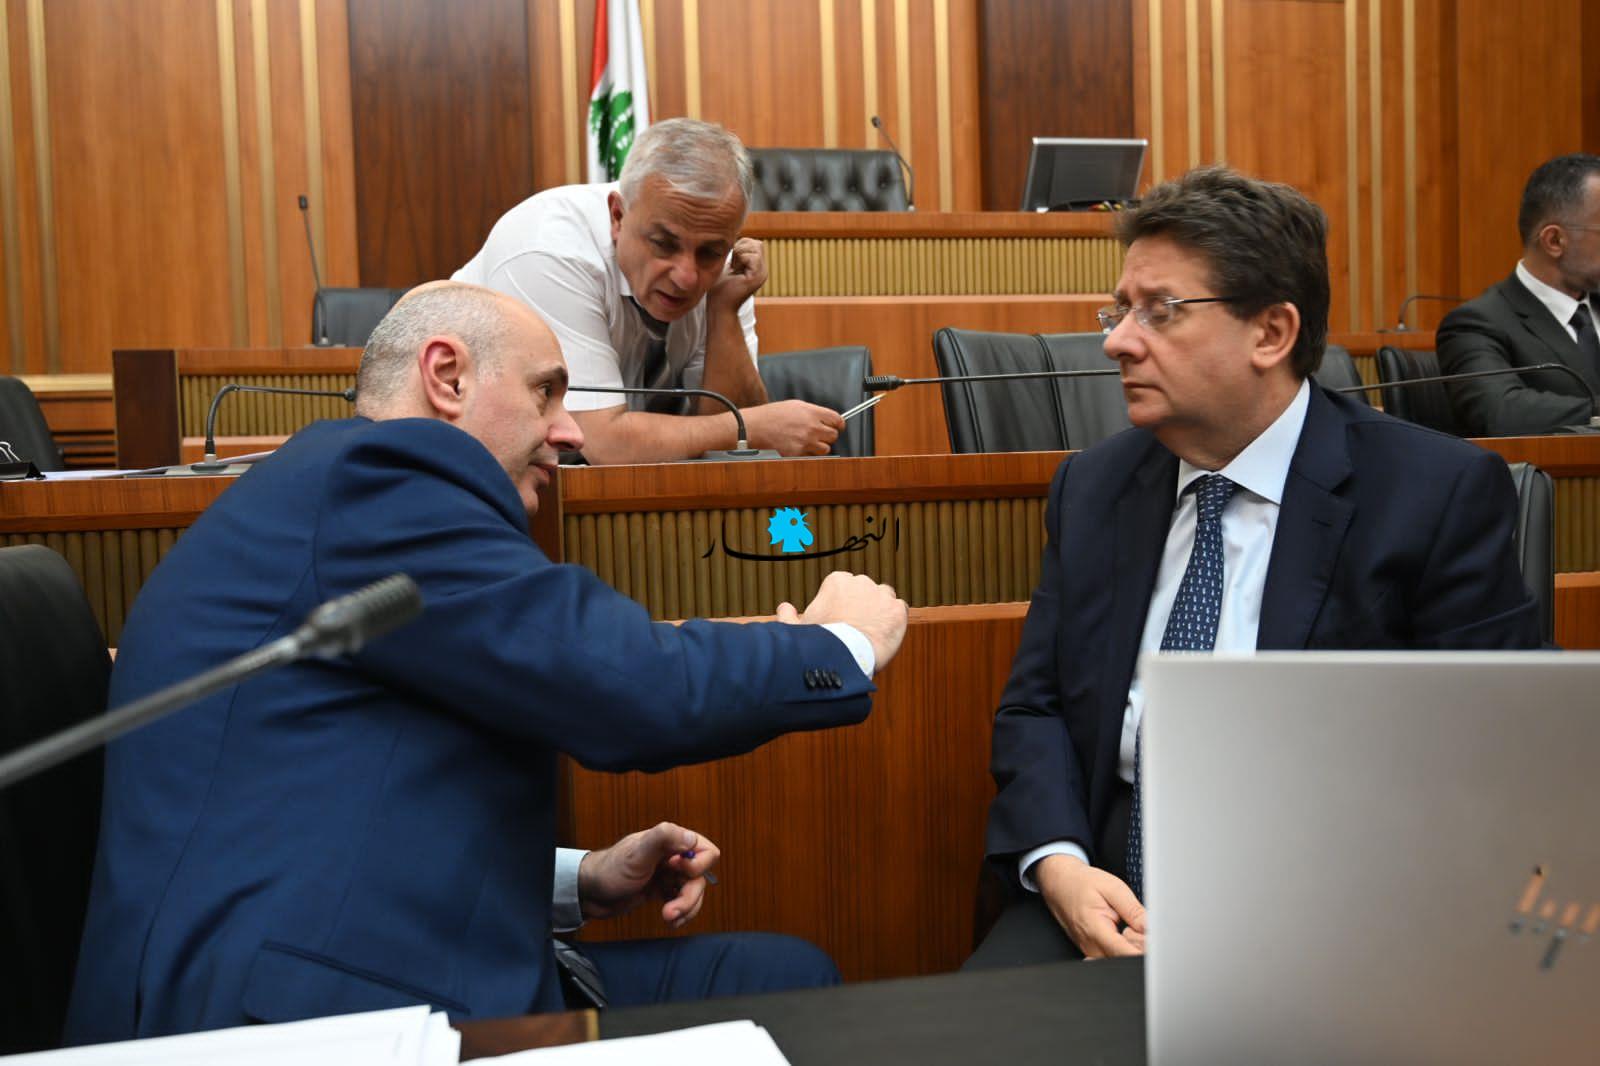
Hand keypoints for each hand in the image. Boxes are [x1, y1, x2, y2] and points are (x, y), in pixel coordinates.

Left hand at [577, 822, 720, 928]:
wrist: (590, 894)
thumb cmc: (610, 870)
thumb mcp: (637, 853)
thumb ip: (664, 838)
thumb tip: (692, 838)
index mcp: (669, 841)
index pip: (705, 850)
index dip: (697, 866)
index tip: (676, 872)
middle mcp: (672, 856)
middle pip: (701, 877)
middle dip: (689, 897)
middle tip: (671, 910)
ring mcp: (668, 875)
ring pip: (694, 892)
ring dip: (686, 908)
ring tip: (669, 918)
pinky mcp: (662, 890)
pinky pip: (683, 902)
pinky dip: (681, 914)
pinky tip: (670, 920)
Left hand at [708, 237, 766, 311]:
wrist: (719, 306)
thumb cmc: (719, 288)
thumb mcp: (728, 265)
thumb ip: (736, 254)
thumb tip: (735, 238)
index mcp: (757, 267)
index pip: (754, 243)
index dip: (740, 246)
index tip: (731, 262)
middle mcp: (763, 270)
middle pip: (756, 243)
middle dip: (740, 248)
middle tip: (732, 264)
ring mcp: (762, 274)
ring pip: (755, 247)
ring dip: (739, 253)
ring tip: (733, 268)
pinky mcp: (757, 277)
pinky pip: (752, 256)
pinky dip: (740, 259)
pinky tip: (735, 270)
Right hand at [743, 400, 843, 455]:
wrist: (753, 428)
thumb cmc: (770, 416)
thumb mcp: (794, 406)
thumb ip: (812, 412)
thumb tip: (825, 418)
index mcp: (811, 413)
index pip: (837, 420)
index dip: (839, 424)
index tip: (838, 426)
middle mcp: (810, 427)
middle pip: (833, 436)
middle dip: (828, 436)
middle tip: (820, 434)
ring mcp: (805, 442)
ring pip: (825, 449)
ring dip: (819, 447)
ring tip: (807, 442)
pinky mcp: (797, 454)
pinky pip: (810, 457)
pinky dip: (806, 454)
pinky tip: (796, 447)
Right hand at [776, 571, 907, 670]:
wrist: (845, 656)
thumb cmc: (819, 642)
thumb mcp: (795, 628)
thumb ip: (787, 615)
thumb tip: (784, 608)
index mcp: (837, 580)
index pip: (844, 587)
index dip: (841, 605)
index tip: (839, 619)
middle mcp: (861, 581)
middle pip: (865, 591)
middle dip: (861, 605)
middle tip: (855, 627)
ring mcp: (882, 595)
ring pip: (884, 598)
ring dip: (879, 611)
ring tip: (871, 631)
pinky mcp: (898, 610)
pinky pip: (899, 611)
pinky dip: (894, 621)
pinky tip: (884, 635)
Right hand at [1034, 854, 1145, 957]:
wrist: (1059, 882)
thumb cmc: (1082, 883)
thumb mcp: (1113, 888)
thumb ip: (1133, 910)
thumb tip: (1152, 928)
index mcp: (1095, 929)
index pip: (1125, 954)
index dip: (1144, 951)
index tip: (1154, 942)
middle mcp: (1090, 946)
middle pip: (1124, 960)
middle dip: (1140, 949)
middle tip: (1139, 927)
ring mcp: (1089, 951)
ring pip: (1119, 960)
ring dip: (1131, 949)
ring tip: (1128, 927)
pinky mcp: (1090, 951)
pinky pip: (1111, 957)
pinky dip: (1122, 948)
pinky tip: (1122, 933)